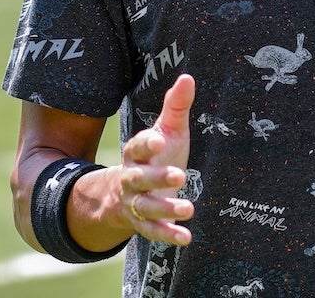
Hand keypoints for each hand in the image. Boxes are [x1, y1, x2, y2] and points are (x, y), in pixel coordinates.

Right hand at [119, 73, 196, 245]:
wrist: (126, 193)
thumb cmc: (156, 155)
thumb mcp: (166, 130)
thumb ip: (176, 107)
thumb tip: (187, 77)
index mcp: (135, 153)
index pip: (136, 147)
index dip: (146, 144)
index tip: (159, 140)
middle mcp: (131, 178)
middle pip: (139, 179)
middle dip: (157, 178)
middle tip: (180, 175)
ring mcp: (135, 202)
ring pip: (146, 207)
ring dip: (165, 210)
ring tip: (189, 209)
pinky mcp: (142, 223)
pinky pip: (152, 231)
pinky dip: (168, 235)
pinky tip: (187, 238)